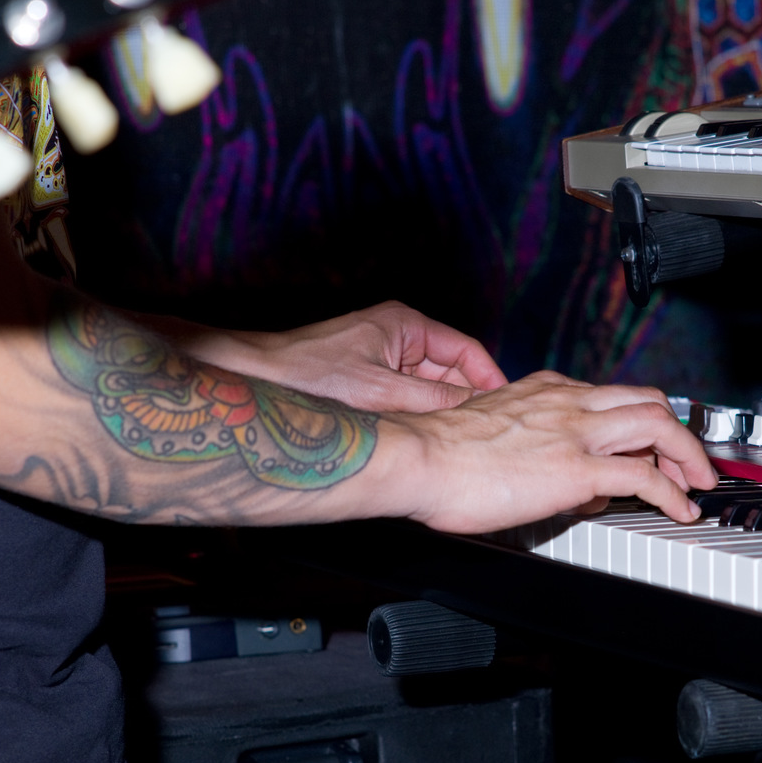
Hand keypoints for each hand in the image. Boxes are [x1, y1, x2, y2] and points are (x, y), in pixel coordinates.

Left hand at [210, 301, 507, 412]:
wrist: (254, 380)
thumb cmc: (307, 377)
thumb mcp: (380, 392)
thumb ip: (434, 401)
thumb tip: (477, 412)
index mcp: (408, 324)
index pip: (468, 350)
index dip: (491, 380)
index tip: (506, 409)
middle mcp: (398, 335)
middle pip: (452, 369)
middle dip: (465, 399)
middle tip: (483, 432)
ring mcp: (383, 355)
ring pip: (430, 386)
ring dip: (440, 409)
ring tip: (456, 437)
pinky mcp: (368, 376)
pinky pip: (408, 395)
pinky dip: (418, 414)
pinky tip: (422, 436)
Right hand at [382, 371, 716, 531]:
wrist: (417, 458)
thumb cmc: (438, 453)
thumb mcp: (497, 435)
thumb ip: (539, 449)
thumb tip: (574, 484)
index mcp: (545, 390)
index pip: (612, 396)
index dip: (640, 420)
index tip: (651, 444)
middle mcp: (567, 402)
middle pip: (648, 401)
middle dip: (678, 432)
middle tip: (689, 462)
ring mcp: (576, 432)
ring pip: (657, 424)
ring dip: (687, 456)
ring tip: (697, 484)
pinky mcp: (576, 467)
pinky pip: (644, 476)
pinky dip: (673, 493)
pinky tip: (680, 510)